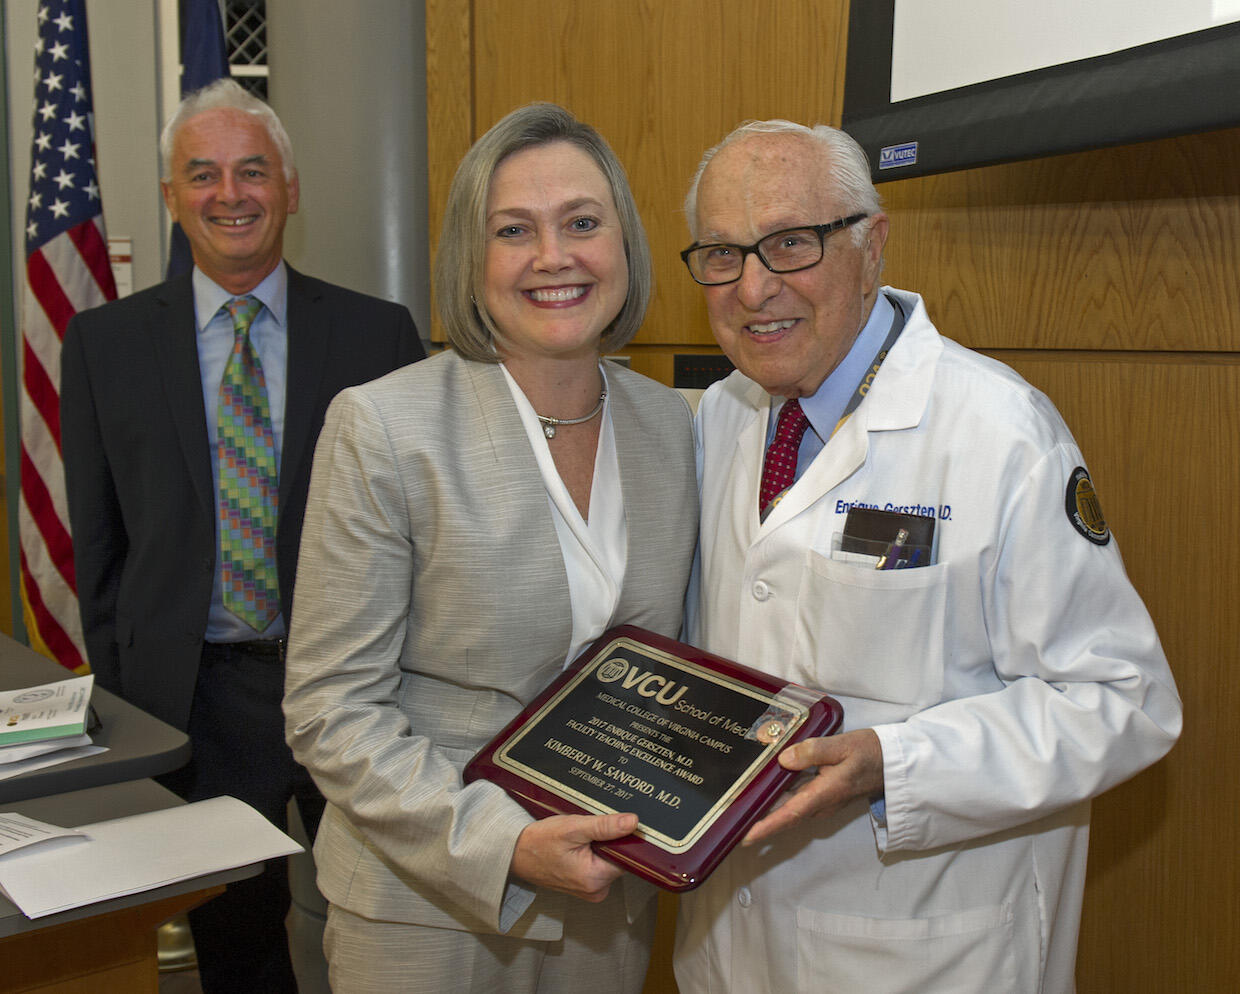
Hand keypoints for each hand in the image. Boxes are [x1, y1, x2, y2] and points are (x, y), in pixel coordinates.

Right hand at [510, 811, 637, 902]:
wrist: (515, 854)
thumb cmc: (539, 842)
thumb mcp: (573, 828)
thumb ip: (605, 826)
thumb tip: (632, 822)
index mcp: (596, 879)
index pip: (627, 856)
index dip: (621, 838)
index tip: (607, 827)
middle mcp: (596, 891)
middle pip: (619, 860)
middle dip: (607, 842)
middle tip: (586, 832)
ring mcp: (590, 891)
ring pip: (608, 862)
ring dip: (599, 848)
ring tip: (578, 840)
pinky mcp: (584, 887)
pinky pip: (598, 867)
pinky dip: (592, 855)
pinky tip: (576, 848)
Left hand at [743, 729, 883, 845]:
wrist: (890, 762)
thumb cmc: (868, 752)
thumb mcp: (842, 745)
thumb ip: (813, 751)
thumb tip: (784, 759)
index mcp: (824, 794)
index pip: (789, 814)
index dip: (766, 827)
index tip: (745, 836)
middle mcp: (820, 804)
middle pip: (783, 815)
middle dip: (757, 821)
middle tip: (731, 820)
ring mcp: (821, 802)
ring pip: (788, 808)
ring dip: (765, 810)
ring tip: (739, 806)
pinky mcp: (821, 796)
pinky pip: (795, 800)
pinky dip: (777, 798)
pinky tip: (762, 788)